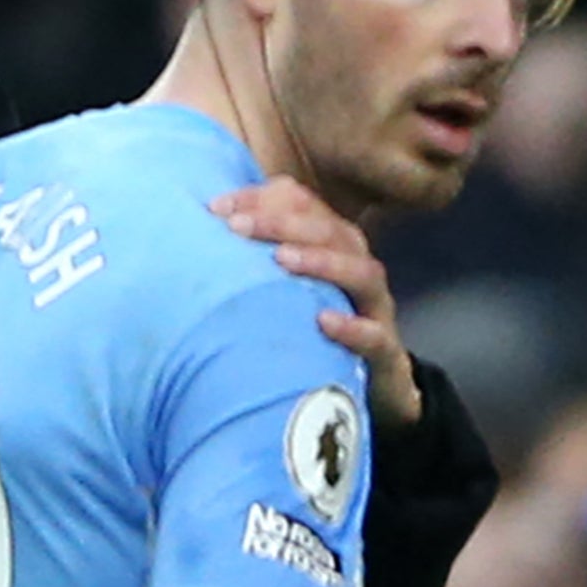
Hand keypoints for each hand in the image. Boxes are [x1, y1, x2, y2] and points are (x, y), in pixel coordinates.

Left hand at [210, 178, 424, 427]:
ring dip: (322, 262)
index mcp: (332, 243)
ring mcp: (374, 309)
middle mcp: (356, 267)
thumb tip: (202, 231)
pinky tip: (323, 321)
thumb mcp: (283, 288)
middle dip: (283, 223)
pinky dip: (352, 327)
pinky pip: (376, 336)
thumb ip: (252, 258)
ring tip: (282, 260)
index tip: (215, 207)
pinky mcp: (384, 352)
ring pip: (361, 273)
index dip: (259, 199)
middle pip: (330, 231)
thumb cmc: (313, 328)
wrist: (374, 387)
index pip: (301, 204)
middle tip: (238, 227)